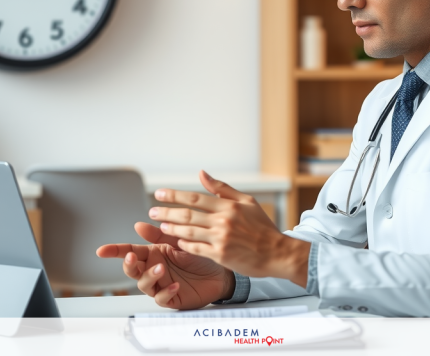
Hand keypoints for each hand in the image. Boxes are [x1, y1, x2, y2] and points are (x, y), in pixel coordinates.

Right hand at [97, 221, 235, 308]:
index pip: (129, 251)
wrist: (221, 272)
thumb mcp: (179, 240)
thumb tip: (139, 225)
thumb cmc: (200, 255)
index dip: (114, 251)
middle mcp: (154, 269)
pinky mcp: (172, 298)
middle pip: (132, 270)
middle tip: (132, 257)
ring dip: (149, 276)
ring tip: (160, 268)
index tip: (101, 250)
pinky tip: (175, 285)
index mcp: (153, 254)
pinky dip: (166, 292)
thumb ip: (159, 234)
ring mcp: (161, 285)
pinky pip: (163, 298)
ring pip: (144, 285)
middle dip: (129, 264)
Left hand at [150, 171, 310, 286]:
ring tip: (160, 226)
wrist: (277, 253)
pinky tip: (176, 242)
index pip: (195, 198)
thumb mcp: (247, 202)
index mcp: (229, 206)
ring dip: (171, 229)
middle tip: (151, 211)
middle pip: (187, 214)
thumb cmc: (262, 227)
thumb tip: (202, 174)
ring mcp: (221, 239)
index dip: (174, 195)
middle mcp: (223, 221)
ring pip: (188, 232)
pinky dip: (184, 245)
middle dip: (166, 212)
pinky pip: (196, 249)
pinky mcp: (221, 255)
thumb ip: (222, 188)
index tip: (159, 193)